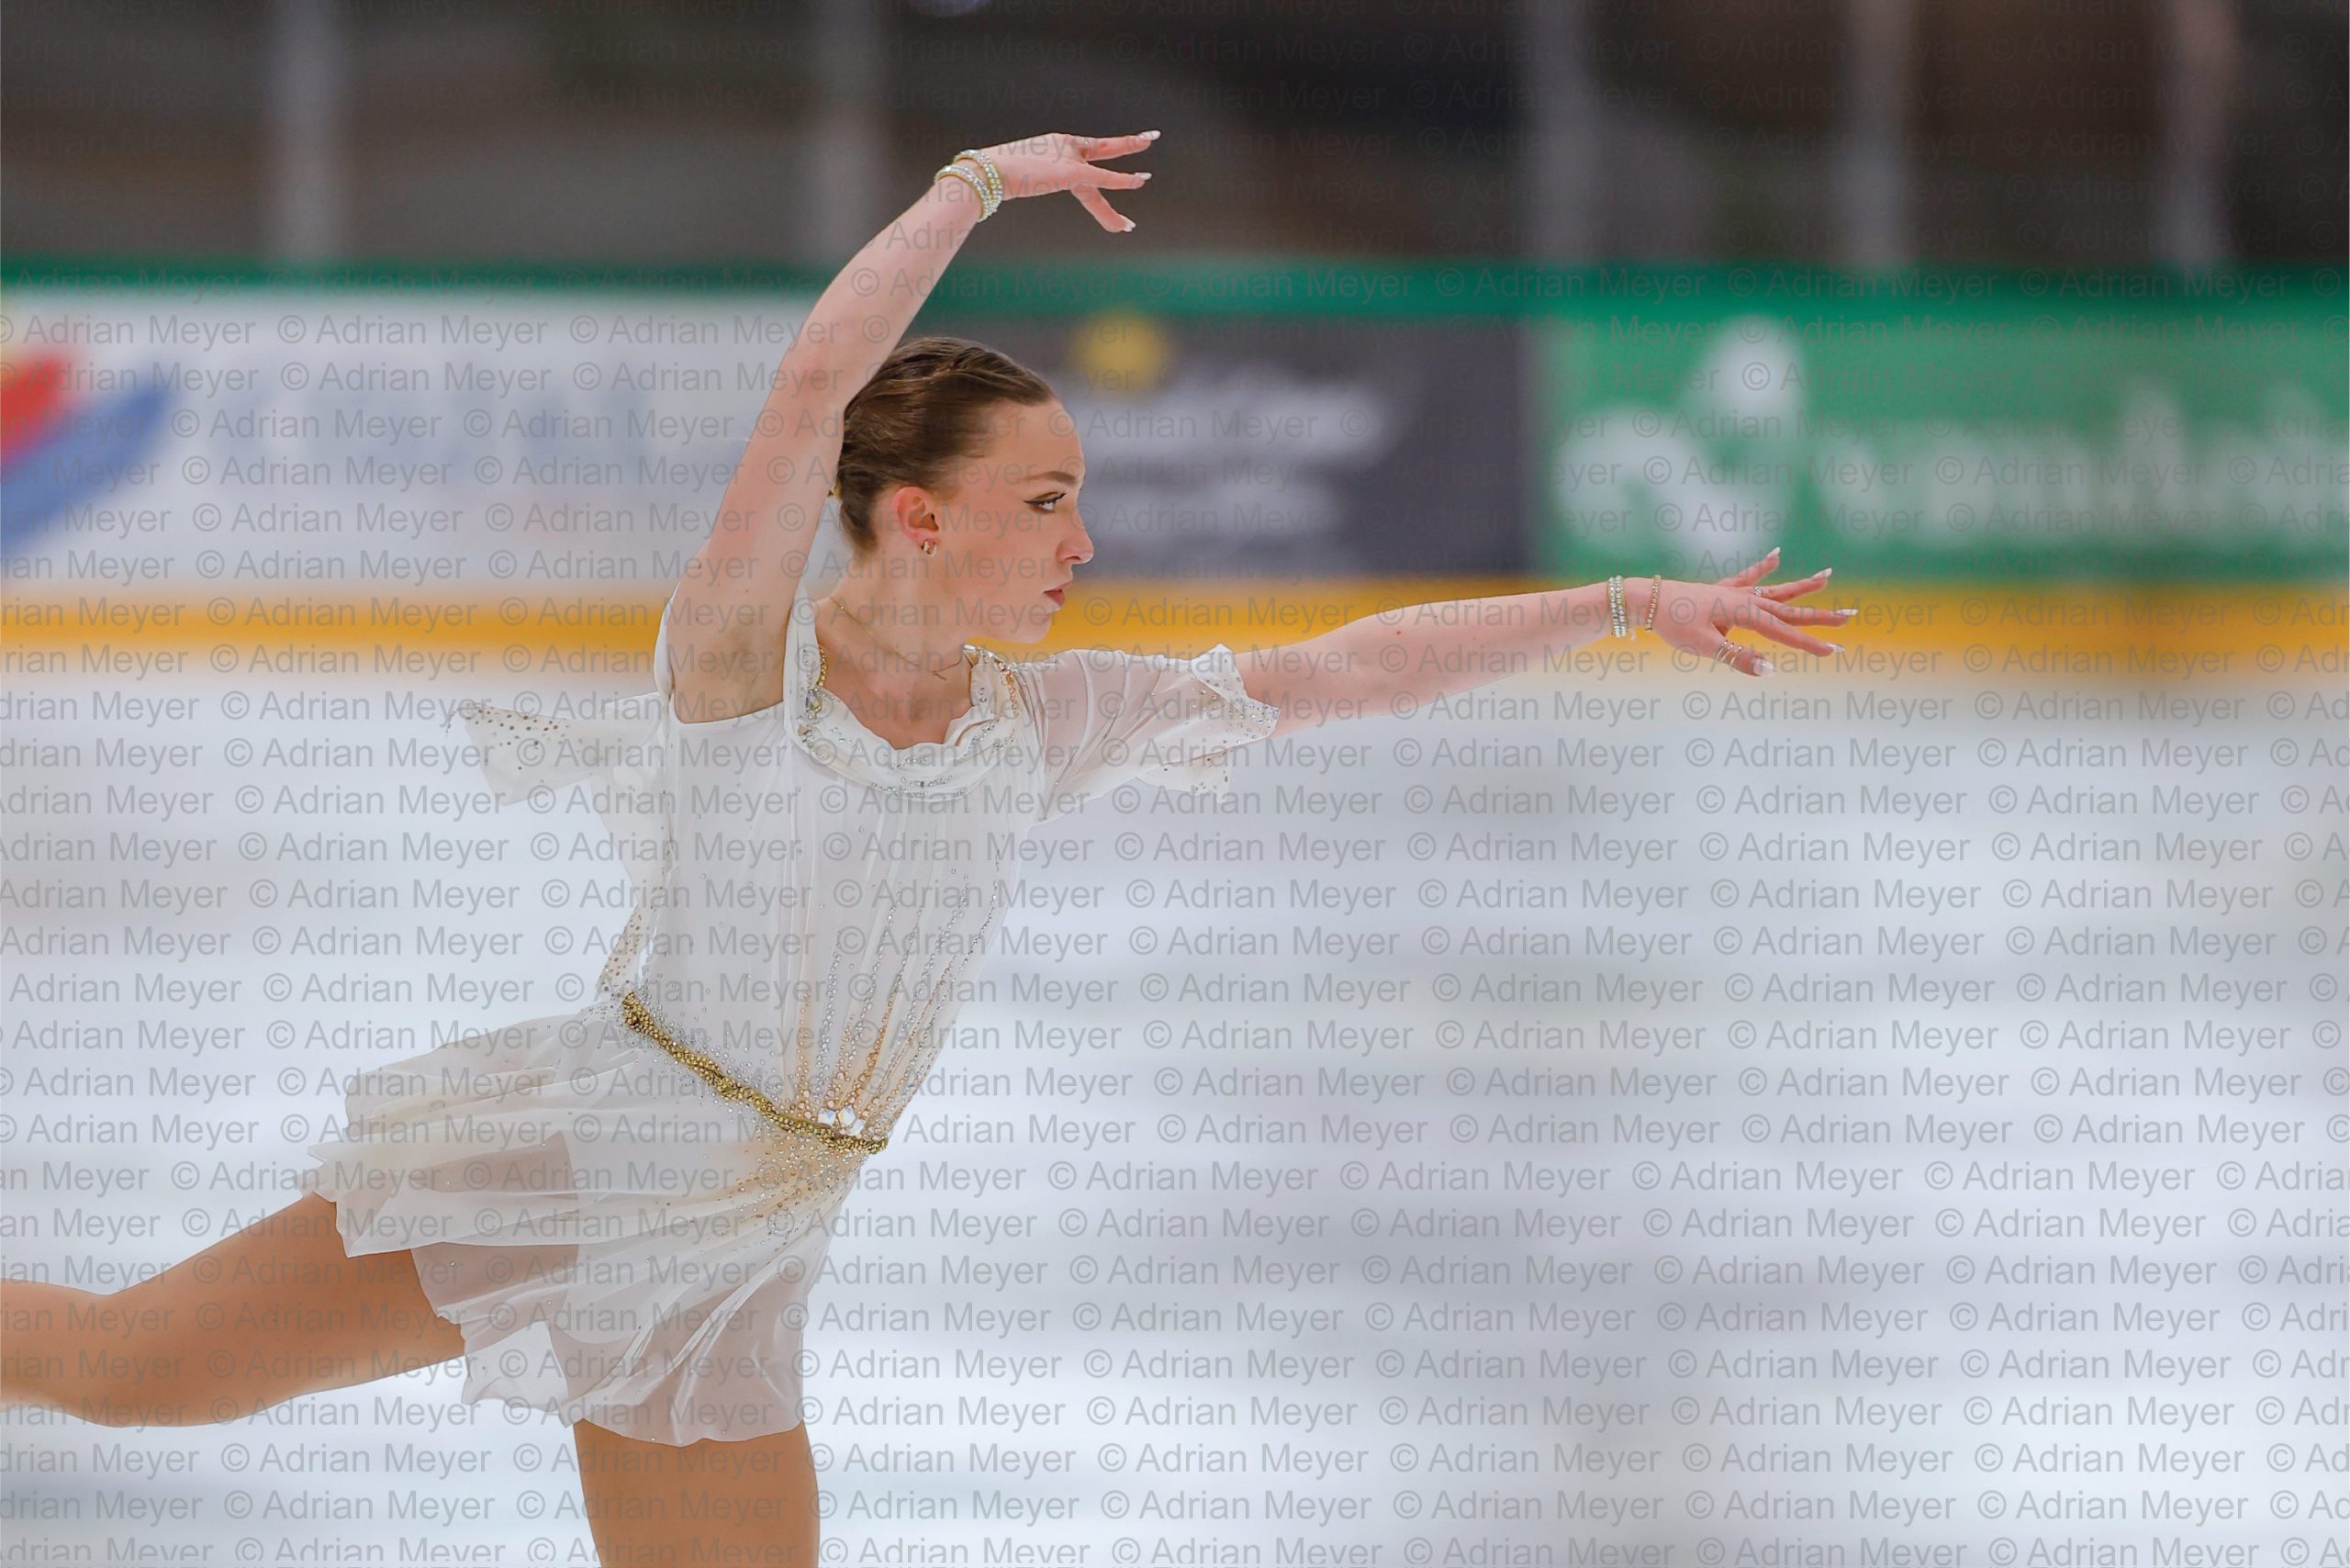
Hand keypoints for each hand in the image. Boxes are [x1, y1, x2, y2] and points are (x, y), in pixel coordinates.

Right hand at [967, 131, 1156, 231]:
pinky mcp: (1071, 172)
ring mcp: (1069, 158)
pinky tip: (1140, 180)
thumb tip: (984, 197)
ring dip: (1126, 179)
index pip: (1082, 157)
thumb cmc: (991, 175)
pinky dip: (1123, 180)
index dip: (1096, 162)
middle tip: (1148, 138)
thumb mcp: (1010, 176)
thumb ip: (1011, 183)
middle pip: (1100, 150)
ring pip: (1103, 176)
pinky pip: (1103, 178)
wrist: (986, 172)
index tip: (1105, 166)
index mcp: (1052, 146)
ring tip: (1146, 179)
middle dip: (1126, 144)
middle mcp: (1064, 146)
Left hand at [1641, 546, 1853, 677]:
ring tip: (1828, 574)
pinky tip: (1777, 554)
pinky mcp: (1723, 590)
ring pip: (1777, 591)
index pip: (1785, 634)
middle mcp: (1746, 600)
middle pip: (1790, 611)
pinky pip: (1748, 577)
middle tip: (1851, 616)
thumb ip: (1739, 658)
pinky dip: (1763, 566)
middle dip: (1821, 616)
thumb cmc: (1674, 625)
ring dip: (1803, 585)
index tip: (1835, 651)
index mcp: (1745, 615)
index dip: (1811, 645)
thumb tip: (1770, 670)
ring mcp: (1736, 593)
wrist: (1647, 600)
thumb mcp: (1705, 648)